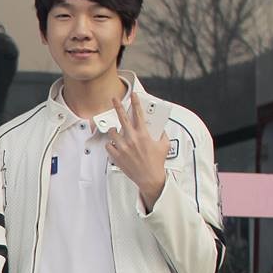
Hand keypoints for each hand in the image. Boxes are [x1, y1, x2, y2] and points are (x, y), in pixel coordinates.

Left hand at [102, 94, 169, 210]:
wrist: (150, 178)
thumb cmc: (157, 162)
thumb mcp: (164, 145)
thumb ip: (162, 133)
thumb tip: (160, 127)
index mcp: (144, 134)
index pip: (139, 114)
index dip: (136, 102)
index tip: (133, 95)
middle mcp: (132, 139)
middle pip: (122, 118)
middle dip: (118, 106)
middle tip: (114, 99)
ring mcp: (123, 147)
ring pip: (112, 132)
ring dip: (114, 130)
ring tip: (117, 132)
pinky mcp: (117, 155)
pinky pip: (109, 145)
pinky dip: (111, 144)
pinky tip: (116, 145)